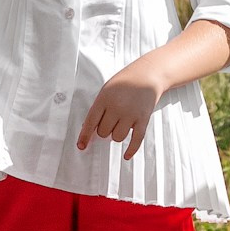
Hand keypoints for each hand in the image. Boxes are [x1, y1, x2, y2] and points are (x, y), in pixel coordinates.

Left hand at [78, 20, 229, 156]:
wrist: (148, 75)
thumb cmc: (124, 83)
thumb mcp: (106, 90)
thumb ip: (99, 108)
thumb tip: (90, 129)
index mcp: (104, 99)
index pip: (90, 122)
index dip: (84, 136)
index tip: (81, 146)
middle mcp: (117, 108)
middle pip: (104, 132)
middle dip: (104, 130)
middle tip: (111, 120)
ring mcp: (131, 114)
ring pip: (117, 137)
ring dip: (117, 134)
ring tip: (121, 123)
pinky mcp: (143, 119)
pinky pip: (136, 139)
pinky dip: (131, 149)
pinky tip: (126, 156)